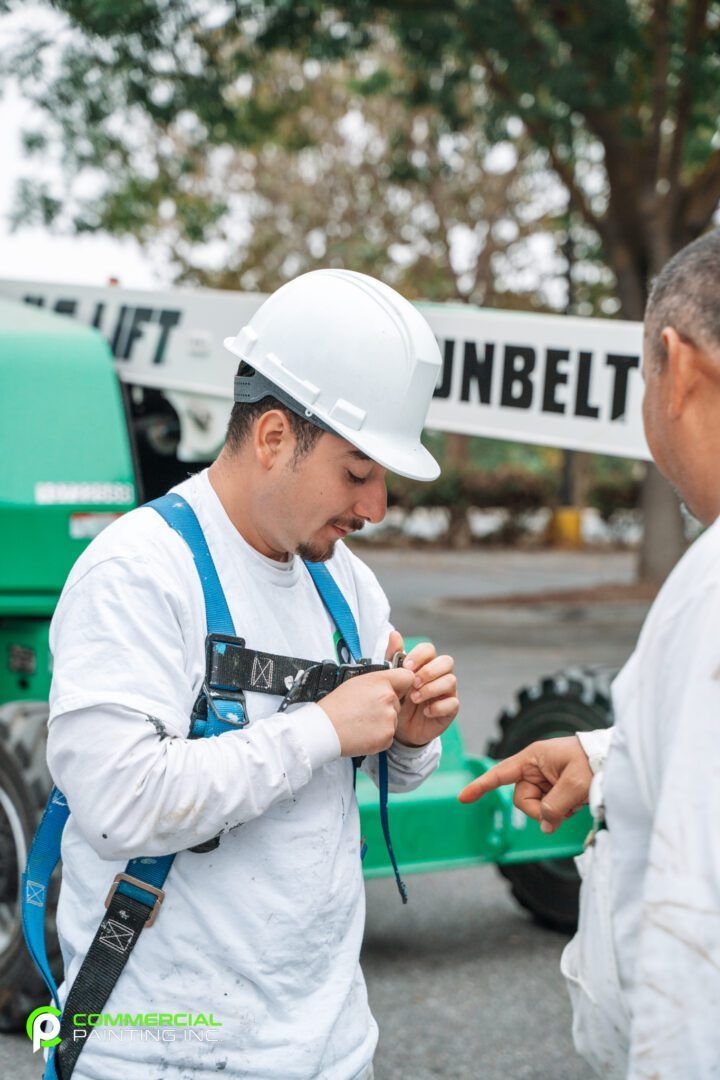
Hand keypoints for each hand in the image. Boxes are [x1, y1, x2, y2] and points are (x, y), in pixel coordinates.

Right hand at [318, 666, 414, 757]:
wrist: (325, 729)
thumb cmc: (336, 706)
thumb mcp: (356, 682)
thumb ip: (378, 681)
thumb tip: (391, 684)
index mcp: (381, 682)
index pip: (407, 677)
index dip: (402, 683)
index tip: (397, 688)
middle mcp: (388, 699)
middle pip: (397, 701)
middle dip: (385, 706)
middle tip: (365, 710)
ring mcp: (389, 719)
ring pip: (392, 719)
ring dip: (381, 721)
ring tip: (361, 721)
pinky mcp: (387, 737)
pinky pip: (388, 734)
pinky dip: (378, 735)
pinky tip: (363, 732)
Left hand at [386, 631, 458, 748]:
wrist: (399, 728)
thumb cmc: (398, 700)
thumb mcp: (392, 679)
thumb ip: (393, 657)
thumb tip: (394, 633)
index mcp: (424, 664)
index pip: (429, 649)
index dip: (419, 656)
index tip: (406, 666)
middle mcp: (439, 675)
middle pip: (446, 661)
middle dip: (429, 671)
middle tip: (413, 682)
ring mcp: (447, 691)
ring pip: (451, 680)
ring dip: (431, 688)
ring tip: (414, 698)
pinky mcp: (450, 709)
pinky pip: (453, 703)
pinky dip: (438, 707)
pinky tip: (425, 711)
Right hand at [457, 736, 591, 833]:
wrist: (615, 759)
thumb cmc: (594, 761)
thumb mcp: (575, 784)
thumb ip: (555, 806)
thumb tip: (545, 825)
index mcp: (534, 757)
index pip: (501, 773)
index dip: (481, 786)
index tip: (463, 798)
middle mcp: (536, 768)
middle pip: (522, 798)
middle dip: (540, 809)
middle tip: (563, 809)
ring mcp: (546, 779)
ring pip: (537, 806)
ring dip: (555, 811)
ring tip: (575, 802)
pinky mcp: (556, 788)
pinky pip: (550, 808)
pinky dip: (562, 810)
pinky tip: (576, 803)